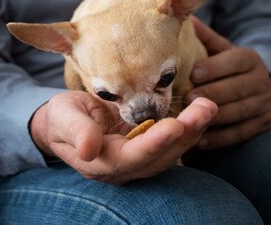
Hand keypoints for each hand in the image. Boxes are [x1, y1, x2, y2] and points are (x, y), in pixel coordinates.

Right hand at [30, 90, 216, 183]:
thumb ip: (76, 132)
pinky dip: (188, 126)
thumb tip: (89, 148)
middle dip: (186, 134)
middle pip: (161, 156)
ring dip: (193, 129)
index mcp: (103, 163)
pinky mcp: (146, 142)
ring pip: (172, 150)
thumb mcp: (62, 119)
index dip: (155, 144)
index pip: (134, 157)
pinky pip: (171, 139)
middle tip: (206, 108)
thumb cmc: (61, 118)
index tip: (175, 126)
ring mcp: (138, 156)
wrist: (64, 122)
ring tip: (209, 105)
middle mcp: (126, 166)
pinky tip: (201, 109)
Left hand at [186, 17, 270, 149]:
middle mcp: (261, 80)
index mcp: (250, 58)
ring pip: (238, 112)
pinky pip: (240, 133)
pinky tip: (200, 139)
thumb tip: (183, 16)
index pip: (234, 61)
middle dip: (210, 94)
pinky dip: (220, 138)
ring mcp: (265, 104)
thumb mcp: (220, 47)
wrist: (259, 84)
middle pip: (235, 88)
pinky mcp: (263, 124)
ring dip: (213, 117)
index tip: (193, 73)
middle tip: (186, 99)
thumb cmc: (228, 64)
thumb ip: (204, 36)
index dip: (214, 67)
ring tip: (190, 119)